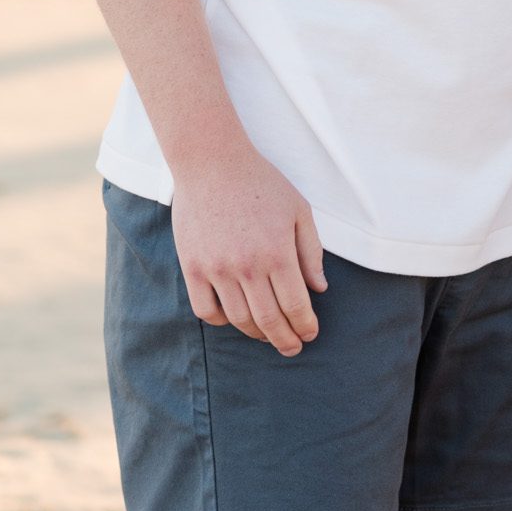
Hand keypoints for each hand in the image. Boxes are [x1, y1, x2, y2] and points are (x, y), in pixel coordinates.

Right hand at [170, 142, 328, 356]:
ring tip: (267, 334)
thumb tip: (319, 289)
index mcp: (277, 252)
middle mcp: (247, 266)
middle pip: (268, 321)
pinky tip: (235, 317)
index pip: (295, 306)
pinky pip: (207, 311)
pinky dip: (222, 321)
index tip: (310, 335)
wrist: (212, 162)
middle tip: (292, 348)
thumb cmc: (261, 183)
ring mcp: (217, 270)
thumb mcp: (298, 209)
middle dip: (285, 340)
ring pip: (239, 320)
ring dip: (256, 334)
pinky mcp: (193, 268)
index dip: (305, 326)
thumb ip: (311, 251)